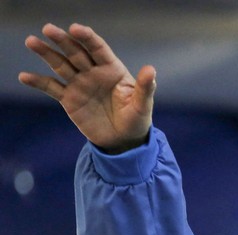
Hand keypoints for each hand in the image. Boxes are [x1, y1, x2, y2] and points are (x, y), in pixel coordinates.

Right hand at [18, 23, 155, 153]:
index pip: (98, 49)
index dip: (87, 38)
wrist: (124, 141)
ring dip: (46, 53)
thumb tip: (151, 69)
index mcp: (113, 70)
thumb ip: (146, 88)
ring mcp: (80, 84)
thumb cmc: (137, 120)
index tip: (76, 28)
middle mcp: (94, 73)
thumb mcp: (143, 106)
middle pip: (76, 52)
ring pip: (61, 65)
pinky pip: (52, 88)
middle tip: (48, 28)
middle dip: (63, 40)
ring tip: (31, 41)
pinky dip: (38, 82)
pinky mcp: (69, 99)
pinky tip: (24, 76)